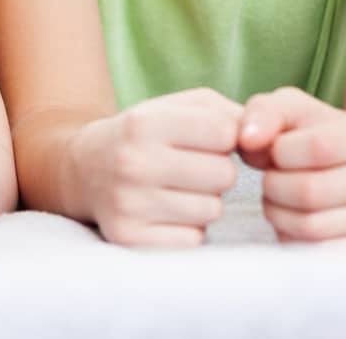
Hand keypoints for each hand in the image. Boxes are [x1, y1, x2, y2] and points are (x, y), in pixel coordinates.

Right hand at [70, 87, 242, 247]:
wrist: (84, 169)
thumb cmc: (145, 135)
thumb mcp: (174, 106)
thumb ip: (225, 112)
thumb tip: (262, 141)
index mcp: (144, 123)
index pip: (225, 132)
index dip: (224, 138)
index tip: (206, 141)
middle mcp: (133, 163)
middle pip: (225, 175)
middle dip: (216, 172)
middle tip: (188, 168)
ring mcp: (129, 204)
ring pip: (213, 210)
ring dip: (203, 202)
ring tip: (174, 190)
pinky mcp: (131, 239)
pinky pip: (194, 239)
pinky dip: (187, 229)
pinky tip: (165, 214)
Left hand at [238, 87, 345, 243]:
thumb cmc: (312, 138)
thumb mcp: (291, 111)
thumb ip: (265, 112)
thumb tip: (247, 138)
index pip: (319, 147)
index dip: (280, 151)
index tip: (274, 151)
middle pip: (310, 192)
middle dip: (274, 186)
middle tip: (271, 179)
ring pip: (310, 227)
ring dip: (278, 213)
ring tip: (280, 199)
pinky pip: (318, 253)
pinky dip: (293, 239)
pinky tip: (293, 221)